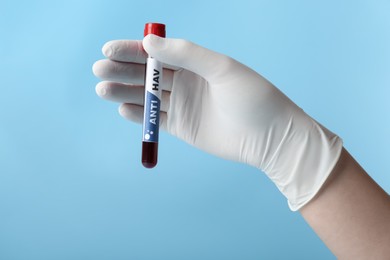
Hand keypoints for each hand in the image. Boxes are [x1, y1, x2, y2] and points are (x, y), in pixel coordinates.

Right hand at [93, 35, 341, 209]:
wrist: (270, 137)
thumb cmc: (253, 98)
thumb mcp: (223, 69)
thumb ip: (187, 54)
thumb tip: (150, 42)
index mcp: (196, 63)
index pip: (158, 53)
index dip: (132, 50)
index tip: (109, 50)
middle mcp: (187, 81)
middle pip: (148, 74)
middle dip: (123, 70)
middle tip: (99, 70)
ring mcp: (184, 105)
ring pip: (148, 96)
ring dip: (124, 92)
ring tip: (103, 89)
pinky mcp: (183, 127)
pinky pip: (155, 119)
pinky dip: (139, 115)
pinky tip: (123, 109)